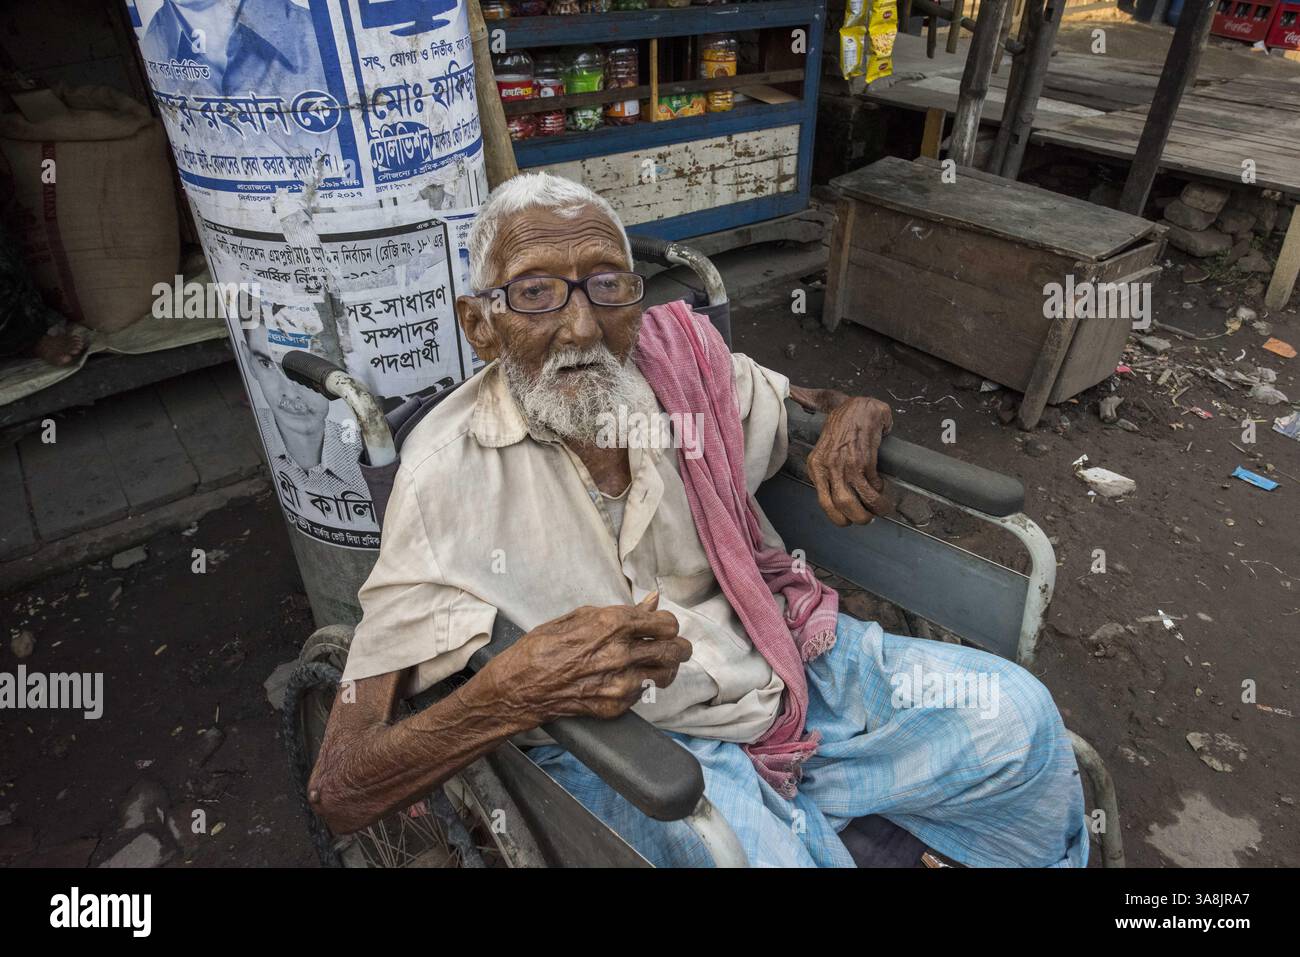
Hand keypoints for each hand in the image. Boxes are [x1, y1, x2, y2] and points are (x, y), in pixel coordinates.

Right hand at [487, 592, 689, 722]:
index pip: (667, 624)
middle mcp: (622, 654)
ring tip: (652, 664)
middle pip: (676, 650)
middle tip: (672, 647)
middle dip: (678, 646)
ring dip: (663, 668)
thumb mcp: (580, 617)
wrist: (520, 686)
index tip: (661, 626)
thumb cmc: (543, 647)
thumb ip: (623, 611)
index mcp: (614, 624)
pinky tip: (622, 679)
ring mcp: (621, 683)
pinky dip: (638, 685)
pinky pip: (642, 693)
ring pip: (666, 674)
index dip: (666, 624)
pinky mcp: (616, 706)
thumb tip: (652, 602)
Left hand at [808, 396, 893, 525]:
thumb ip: (826, 473)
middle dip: (859, 517)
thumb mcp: (823, 452)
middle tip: (867, 519)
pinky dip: (880, 489)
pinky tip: (881, 486)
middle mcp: (830, 466)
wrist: (856, 407)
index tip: (848, 520)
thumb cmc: (841, 430)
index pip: (824, 503)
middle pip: (843, 505)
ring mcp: (848, 462)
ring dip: (876, 507)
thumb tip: (837, 499)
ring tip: (883, 508)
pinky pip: (874, 483)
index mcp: (817, 467)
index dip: (839, 516)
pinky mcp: (865, 457)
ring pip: (862, 497)